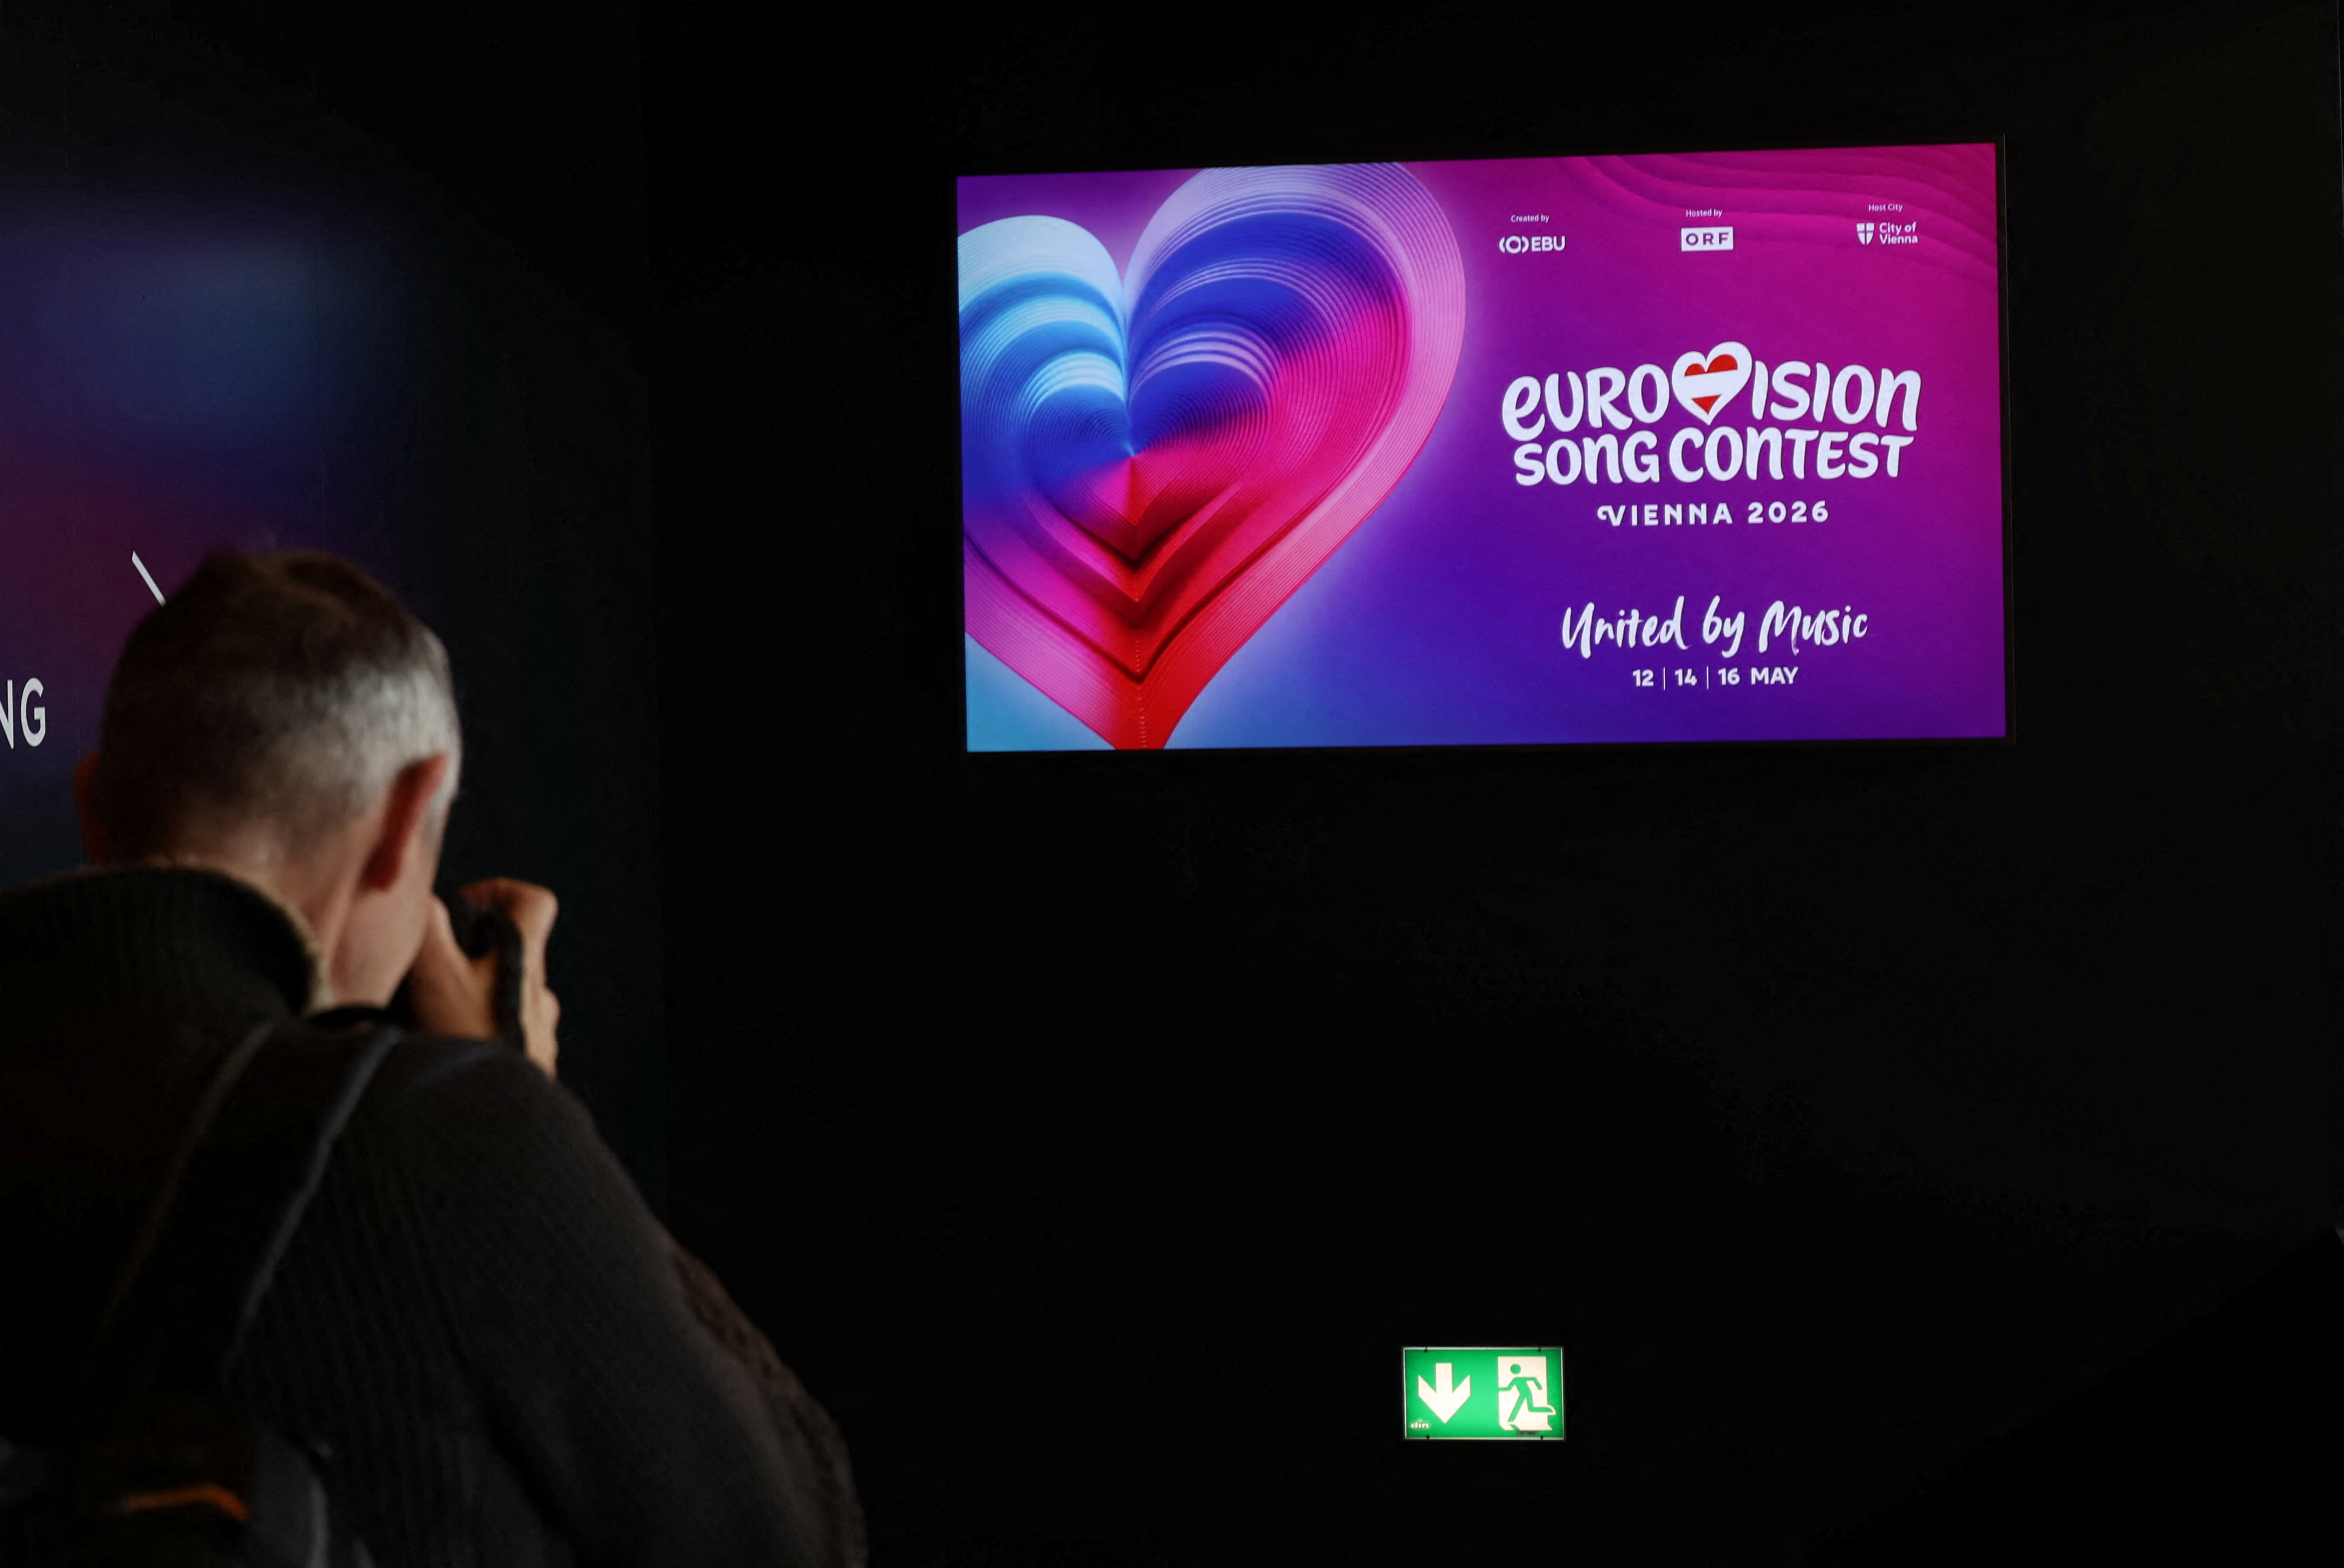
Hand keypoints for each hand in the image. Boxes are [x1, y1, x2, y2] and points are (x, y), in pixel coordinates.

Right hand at [406, 879, 561, 1076]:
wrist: (494, 1119)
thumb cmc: (471, 1042)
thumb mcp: (436, 976)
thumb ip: (428, 930)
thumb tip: (425, 898)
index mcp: (524, 961)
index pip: (535, 902)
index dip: (501, 892)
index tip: (466, 907)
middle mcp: (539, 994)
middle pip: (513, 951)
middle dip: (471, 953)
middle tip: (434, 969)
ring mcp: (539, 1031)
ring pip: (505, 996)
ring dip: (472, 997)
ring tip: (432, 1014)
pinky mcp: (530, 1064)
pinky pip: (505, 1036)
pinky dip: (478, 1033)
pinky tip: (448, 1049)